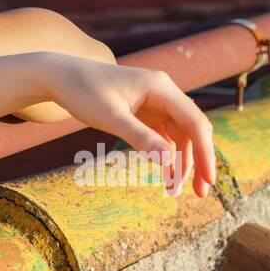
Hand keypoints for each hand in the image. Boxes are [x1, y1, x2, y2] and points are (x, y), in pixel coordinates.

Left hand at [38, 54, 216, 197]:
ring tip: (176, 190)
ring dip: (182, 161)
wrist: (61, 77)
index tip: (209, 180)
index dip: (205, 152)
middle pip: (192, 129)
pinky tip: (167, 174)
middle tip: (200, 193)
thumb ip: (139, 137)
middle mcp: (164, 92)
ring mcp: (156, 102)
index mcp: (160, 87)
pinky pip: (165, 135)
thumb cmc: (83, 91)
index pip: (194, 122)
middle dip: (198, 160)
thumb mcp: (110, 117)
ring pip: (180, 134)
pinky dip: (167, 154)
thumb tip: (168, 162)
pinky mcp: (146, 111)